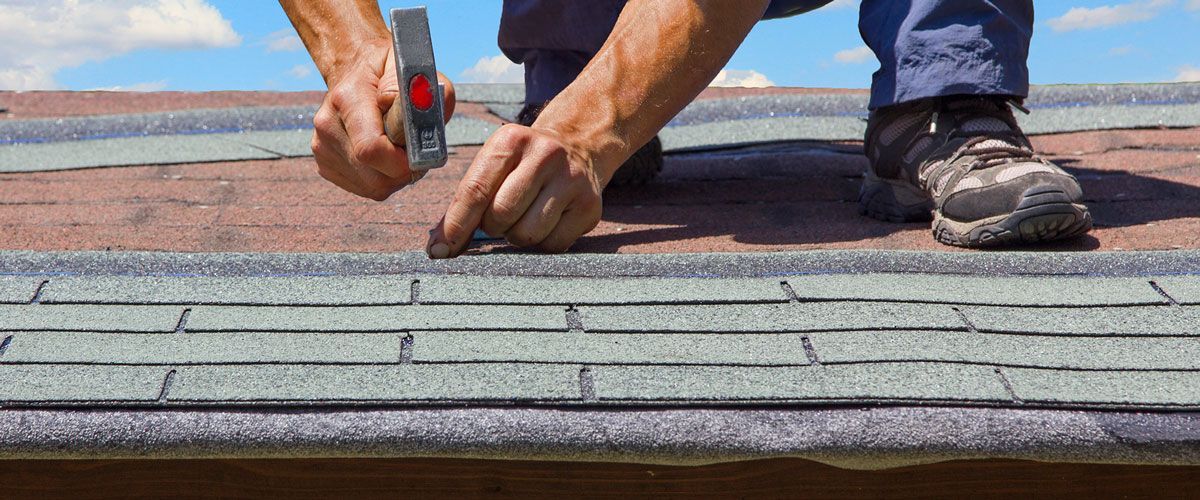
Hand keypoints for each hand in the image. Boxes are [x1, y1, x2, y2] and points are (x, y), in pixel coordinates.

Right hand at [310, 40, 454, 200]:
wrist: (356, 67)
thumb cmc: (392, 70)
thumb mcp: (415, 68)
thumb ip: (425, 94)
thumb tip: (417, 120)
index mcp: (347, 98)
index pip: (371, 149)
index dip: (403, 161)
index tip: (419, 151)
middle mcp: (328, 124)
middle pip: (374, 177)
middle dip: (403, 171)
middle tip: (415, 150)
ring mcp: (322, 146)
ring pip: (371, 186)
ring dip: (394, 176)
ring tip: (399, 148)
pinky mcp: (324, 162)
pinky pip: (363, 187)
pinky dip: (381, 177)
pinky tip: (384, 155)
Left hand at [426, 124, 605, 257]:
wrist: (579, 146)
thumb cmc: (523, 164)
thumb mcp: (494, 164)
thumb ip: (465, 202)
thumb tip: (439, 248)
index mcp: (512, 140)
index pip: (476, 190)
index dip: (455, 225)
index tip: (439, 251)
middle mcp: (545, 155)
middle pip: (501, 215)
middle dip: (492, 226)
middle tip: (500, 217)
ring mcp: (572, 180)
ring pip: (526, 234)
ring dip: (517, 235)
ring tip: (524, 216)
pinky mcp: (590, 206)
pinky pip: (553, 245)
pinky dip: (543, 242)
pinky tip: (547, 221)